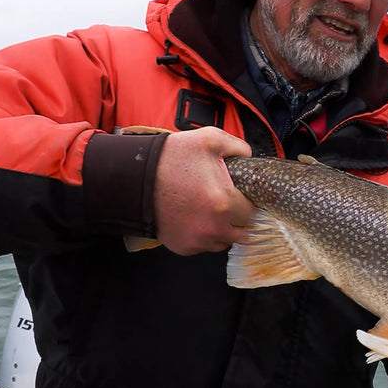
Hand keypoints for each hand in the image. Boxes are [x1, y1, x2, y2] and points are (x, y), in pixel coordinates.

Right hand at [153, 127, 254, 254]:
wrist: (135, 177)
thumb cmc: (171, 158)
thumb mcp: (209, 140)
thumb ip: (238, 147)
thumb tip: (248, 156)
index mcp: (225, 204)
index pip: (252, 212)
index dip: (248, 202)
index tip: (241, 196)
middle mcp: (213, 228)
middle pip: (242, 232)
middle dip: (239, 218)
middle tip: (227, 203)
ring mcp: (197, 241)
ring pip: (223, 241)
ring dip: (222, 229)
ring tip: (209, 210)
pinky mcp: (183, 247)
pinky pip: (203, 246)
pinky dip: (203, 236)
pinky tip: (195, 218)